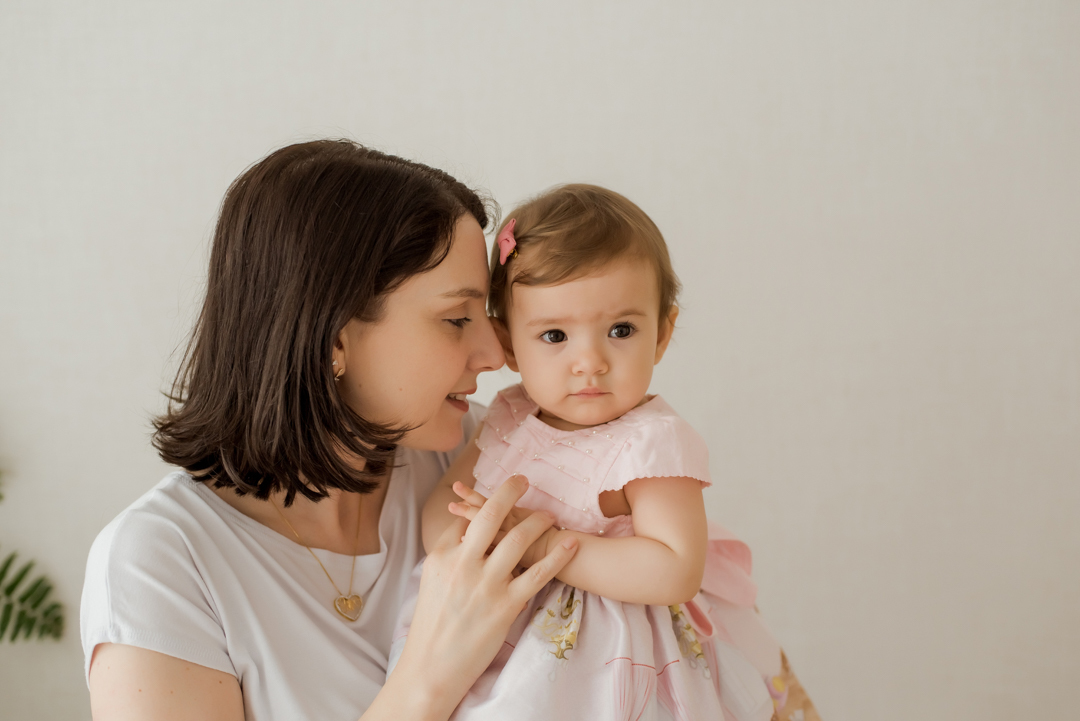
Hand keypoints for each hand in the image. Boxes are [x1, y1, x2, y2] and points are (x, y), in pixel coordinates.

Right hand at [383, 476, 577, 718]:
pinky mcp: (505, 605)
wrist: (431, 668)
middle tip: (523, 480)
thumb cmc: (432, 624)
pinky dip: (557, 556)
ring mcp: (485, 584)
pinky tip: (570, 543)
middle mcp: (463, 565)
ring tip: (550, 516)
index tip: (502, 492)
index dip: (483, 502)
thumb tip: (466, 525)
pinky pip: (537, 574)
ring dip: (537, 522)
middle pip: (490, 516)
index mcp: (443, 556)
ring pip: (517, 540)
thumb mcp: (431, 580)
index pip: (467, 519)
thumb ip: (449, 551)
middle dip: (509, 492)